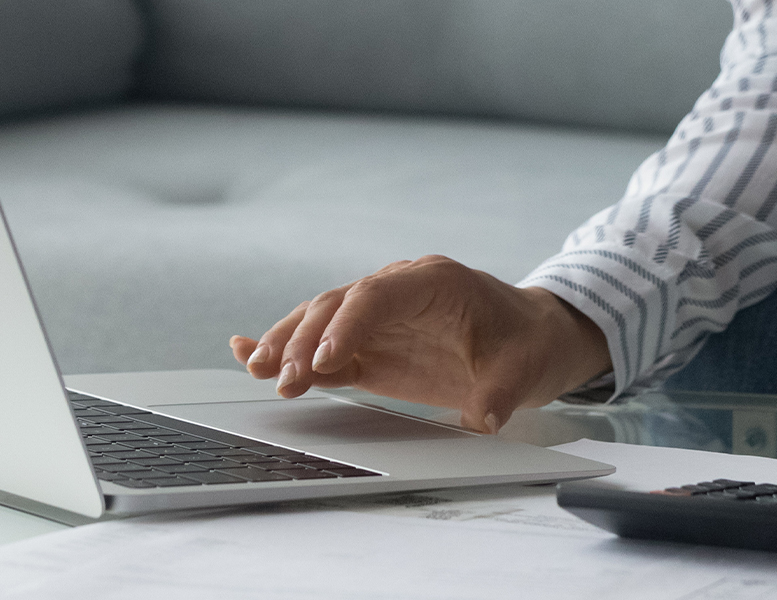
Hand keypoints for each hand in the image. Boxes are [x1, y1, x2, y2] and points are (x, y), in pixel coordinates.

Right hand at [229, 255, 610, 432]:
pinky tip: (247, 356)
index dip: (348, 323)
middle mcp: (397, 291)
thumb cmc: (526, 343)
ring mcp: (377, 318)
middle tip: (285, 378)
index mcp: (434, 283)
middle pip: (338, 305)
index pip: (378, 293)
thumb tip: (484, 417)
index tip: (326, 358)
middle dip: (305, 339)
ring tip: (258, 372)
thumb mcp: (524, 369)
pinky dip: (286, 351)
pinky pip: (321, 346)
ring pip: (319, 321)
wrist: (529, 338)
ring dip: (286, 345)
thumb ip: (501, 393)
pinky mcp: (367, 346)